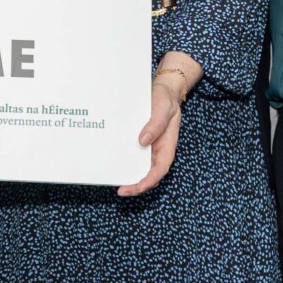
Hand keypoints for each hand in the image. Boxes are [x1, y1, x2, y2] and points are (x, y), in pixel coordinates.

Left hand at [119, 71, 187, 197]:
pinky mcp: (141, 143)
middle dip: (137, 186)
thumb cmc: (165, 99)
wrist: (163, 91)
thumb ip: (156, 124)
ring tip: (116, 183)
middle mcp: (158, 151)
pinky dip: (126, 165)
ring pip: (141, 169)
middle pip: (150, 175)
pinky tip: (115, 166)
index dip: (149, 181)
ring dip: (131, 179)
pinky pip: (133, 157)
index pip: (160, 170)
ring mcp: (149, 148)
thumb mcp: (163, 108)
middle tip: (121, 191)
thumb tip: (143, 141)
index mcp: (167, 146)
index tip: (137, 187)